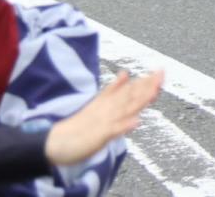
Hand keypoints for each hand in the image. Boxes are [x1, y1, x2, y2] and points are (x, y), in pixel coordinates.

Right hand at [45, 70, 162, 166]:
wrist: (52, 142)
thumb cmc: (75, 128)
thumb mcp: (96, 106)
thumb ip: (111, 91)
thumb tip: (125, 74)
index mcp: (107, 103)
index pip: (129, 90)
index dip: (146, 81)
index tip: (161, 72)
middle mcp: (107, 109)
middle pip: (130, 95)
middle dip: (147, 84)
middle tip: (162, 72)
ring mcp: (103, 121)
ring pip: (125, 108)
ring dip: (140, 99)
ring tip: (155, 89)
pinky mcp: (98, 136)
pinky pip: (112, 131)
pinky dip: (124, 125)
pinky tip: (136, 121)